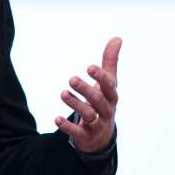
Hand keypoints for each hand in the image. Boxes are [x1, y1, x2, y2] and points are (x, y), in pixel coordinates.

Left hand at [54, 37, 121, 153]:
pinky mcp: (86, 136)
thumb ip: (110, 61)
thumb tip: (117, 38)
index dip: (100, 77)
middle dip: (85, 89)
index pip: (109, 85)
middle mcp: (107, 110)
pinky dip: (68, 126)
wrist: (103, 136)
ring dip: (75, 104)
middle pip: (98, 100)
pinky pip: (78, 132)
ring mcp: (97, 124)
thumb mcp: (108, 83)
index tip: (89, 67)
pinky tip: (57, 119)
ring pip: (88, 114)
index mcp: (112, 95)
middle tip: (71, 79)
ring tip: (63, 93)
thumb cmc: (104, 102)